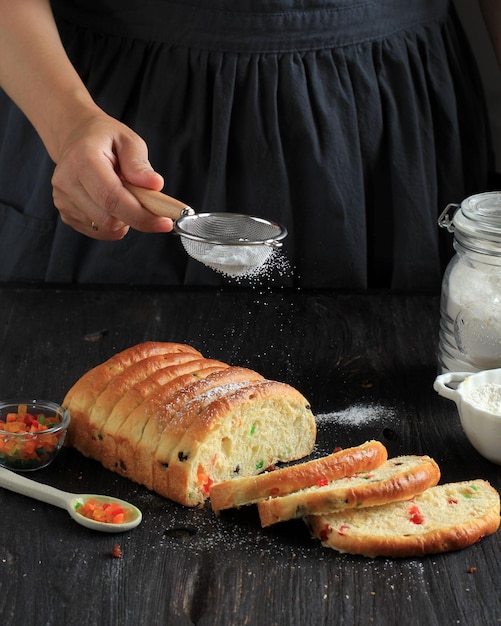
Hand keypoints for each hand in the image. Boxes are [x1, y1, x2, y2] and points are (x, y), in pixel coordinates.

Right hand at [51, 111, 173, 239]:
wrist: (76, 139)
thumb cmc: (105, 139)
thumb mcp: (128, 140)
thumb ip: (140, 164)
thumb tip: (154, 185)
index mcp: (83, 159)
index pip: (112, 198)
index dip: (141, 215)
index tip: (165, 222)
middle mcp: (67, 181)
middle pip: (108, 219)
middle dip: (137, 218)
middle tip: (149, 204)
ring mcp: (62, 199)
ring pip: (105, 228)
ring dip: (125, 220)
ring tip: (126, 196)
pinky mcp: (65, 213)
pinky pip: (98, 231)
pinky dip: (114, 223)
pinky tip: (113, 204)